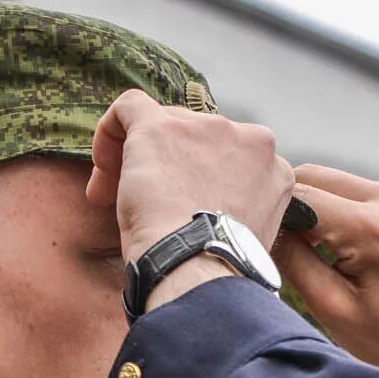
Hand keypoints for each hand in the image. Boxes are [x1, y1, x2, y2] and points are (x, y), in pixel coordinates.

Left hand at [86, 90, 293, 305]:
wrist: (198, 271)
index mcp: (275, 168)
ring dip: (139, 159)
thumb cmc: (218, 267)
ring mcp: (207, 129)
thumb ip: (239, 205)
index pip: (230, 157)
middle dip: (169, 165)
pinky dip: (110, 129)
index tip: (181, 208)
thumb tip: (210, 205)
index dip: (200, 178)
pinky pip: (129, 106)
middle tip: (144, 206)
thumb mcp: (249, 234)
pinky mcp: (162, 128)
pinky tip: (103, 164)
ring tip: (116, 199)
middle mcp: (250, 139)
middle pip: (197, 136)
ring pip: (164, 125)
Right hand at [273, 165, 378, 377]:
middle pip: (311, 176)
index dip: (267, 214)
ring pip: (329, 181)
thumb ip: (293, 261)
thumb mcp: (335, 311)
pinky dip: (333, 211)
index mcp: (375, 227)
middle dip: (287, 207)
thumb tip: (260, 226)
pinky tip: (330, 247)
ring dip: (311, 209)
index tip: (251, 241)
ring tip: (304, 252)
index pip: (297, 194)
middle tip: (273, 247)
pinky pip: (352, 191)